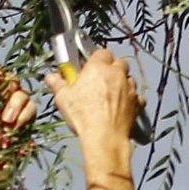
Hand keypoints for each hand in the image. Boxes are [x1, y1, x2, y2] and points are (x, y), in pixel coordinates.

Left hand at [0, 63, 36, 183]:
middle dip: (10, 96)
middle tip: (3, 115)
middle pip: (13, 83)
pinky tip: (15, 130)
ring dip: (17, 109)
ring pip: (24, 96)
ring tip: (7, 126)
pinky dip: (25, 118)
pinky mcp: (25, 123)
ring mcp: (13, 112)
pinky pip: (32, 109)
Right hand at [45, 45, 138, 166]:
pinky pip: (136, 96)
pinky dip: (130, 98)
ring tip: (110, 94)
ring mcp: (129, 88)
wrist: (105, 137)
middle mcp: (117, 74)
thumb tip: (51, 77)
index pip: (101, 52)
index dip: (96, 59)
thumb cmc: (83, 115)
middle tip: (100, 80)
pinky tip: (121, 106)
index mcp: (98, 67)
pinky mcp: (137, 103)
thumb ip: (58, 84)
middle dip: (111, 68)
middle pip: (118, 62)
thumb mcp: (63, 98)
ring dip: (121, 82)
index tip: (89, 67)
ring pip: (128, 78)